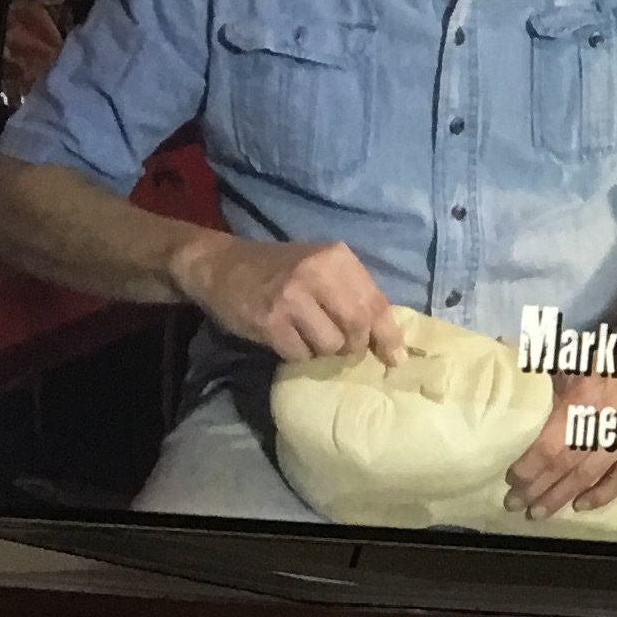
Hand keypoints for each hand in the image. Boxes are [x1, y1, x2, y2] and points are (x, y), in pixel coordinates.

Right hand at [169, 229, 405, 363]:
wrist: (222, 265)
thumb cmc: (281, 270)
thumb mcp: (322, 269)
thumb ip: (355, 296)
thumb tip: (391, 343)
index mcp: (337, 258)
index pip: (376, 303)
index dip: (388, 336)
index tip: (394, 359)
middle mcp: (316, 273)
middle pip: (357, 327)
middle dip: (355, 347)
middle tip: (344, 349)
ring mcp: (291, 297)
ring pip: (329, 345)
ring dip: (323, 352)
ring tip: (309, 338)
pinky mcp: (269, 321)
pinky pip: (300, 354)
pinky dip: (298, 355)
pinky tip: (287, 340)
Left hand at [506, 351, 616, 514]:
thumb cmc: (616, 353)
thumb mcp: (575, 358)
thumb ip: (550, 377)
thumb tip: (515, 371)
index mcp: (580, 402)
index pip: (548, 446)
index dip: (528, 467)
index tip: (511, 479)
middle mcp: (599, 427)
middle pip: (563, 466)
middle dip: (536, 488)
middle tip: (514, 505)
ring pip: (588, 476)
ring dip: (561, 496)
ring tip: (539, 513)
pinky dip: (603, 494)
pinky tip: (582, 505)